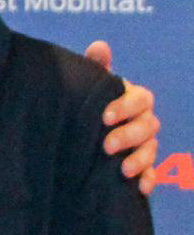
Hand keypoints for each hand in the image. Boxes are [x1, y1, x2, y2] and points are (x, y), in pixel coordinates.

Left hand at [84, 41, 158, 193]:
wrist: (81, 136)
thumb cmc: (90, 106)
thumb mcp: (89, 88)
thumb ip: (96, 68)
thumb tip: (100, 46)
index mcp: (133, 99)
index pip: (140, 99)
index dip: (126, 106)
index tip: (104, 116)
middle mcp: (143, 121)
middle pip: (148, 126)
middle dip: (129, 136)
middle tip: (107, 146)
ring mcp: (144, 144)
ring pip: (152, 149)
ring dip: (140, 159)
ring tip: (123, 170)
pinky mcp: (141, 167)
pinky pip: (152, 173)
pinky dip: (149, 180)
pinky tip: (141, 188)